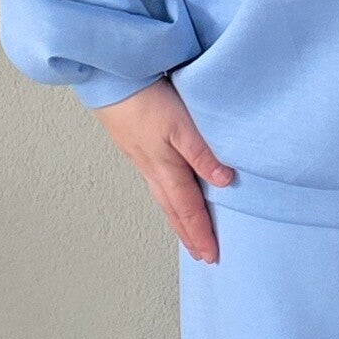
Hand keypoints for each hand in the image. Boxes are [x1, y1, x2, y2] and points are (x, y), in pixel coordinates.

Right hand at [91, 76, 234, 263]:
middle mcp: (154, 170)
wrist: (113, 82)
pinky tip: (168, 197)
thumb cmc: (148, 101)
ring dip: (178, 220)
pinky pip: (156, 185)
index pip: (189, 208)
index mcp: (167, 168)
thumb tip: (225, 181)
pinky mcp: (136, 148)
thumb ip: (202, 153)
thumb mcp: (181, 126)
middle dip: (189, 234)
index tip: (212, 256)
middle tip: (201, 255)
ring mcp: (143, 160)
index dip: (201, 232)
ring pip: (164, 199)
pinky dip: (167, 201)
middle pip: (175, 210)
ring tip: (187, 234)